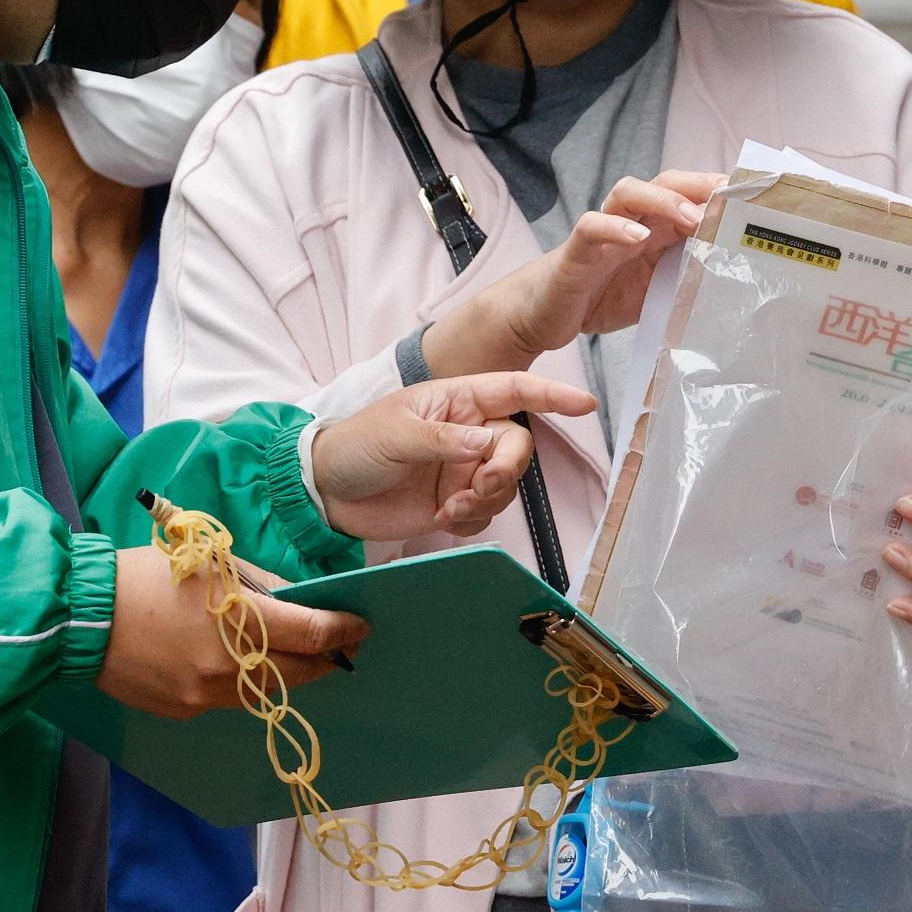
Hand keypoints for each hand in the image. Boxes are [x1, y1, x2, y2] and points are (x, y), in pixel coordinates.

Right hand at [97, 543, 364, 719]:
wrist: (79, 616)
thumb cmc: (143, 576)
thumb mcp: (210, 563)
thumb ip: (260, 586)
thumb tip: (296, 603)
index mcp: (238, 622)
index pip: (313, 634)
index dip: (343, 630)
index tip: (359, 627)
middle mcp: (228, 668)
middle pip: (298, 672)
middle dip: (325, 659)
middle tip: (340, 646)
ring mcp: (204, 696)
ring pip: (265, 692)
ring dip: (286, 674)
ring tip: (296, 657)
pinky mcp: (183, 711)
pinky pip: (226, 699)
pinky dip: (240, 682)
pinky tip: (235, 664)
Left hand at [307, 372, 598, 539]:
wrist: (326, 492)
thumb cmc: (355, 446)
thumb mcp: (395, 433)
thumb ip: (443, 439)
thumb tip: (485, 443)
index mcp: (456, 400)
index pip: (514, 390)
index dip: (552, 396)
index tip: (585, 404)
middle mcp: (468, 432)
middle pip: (517, 447)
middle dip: (506, 470)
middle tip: (477, 486)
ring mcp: (463, 468)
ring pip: (507, 485)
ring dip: (486, 501)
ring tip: (449, 506)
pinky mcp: (456, 502)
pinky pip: (488, 514)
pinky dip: (474, 520)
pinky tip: (443, 518)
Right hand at [418, 171, 721, 377]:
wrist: (542, 315)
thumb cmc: (604, 297)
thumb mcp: (658, 291)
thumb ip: (689, 278)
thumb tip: (741, 283)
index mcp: (655, 229)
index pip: (690, 196)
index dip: (720, 192)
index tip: (756, 196)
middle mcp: (630, 221)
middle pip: (665, 182)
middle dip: (699, 183)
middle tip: (731, 196)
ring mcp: (602, 232)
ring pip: (628, 192)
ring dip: (662, 199)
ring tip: (690, 216)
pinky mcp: (575, 251)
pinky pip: (591, 227)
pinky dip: (614, 228)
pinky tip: (636, 238)